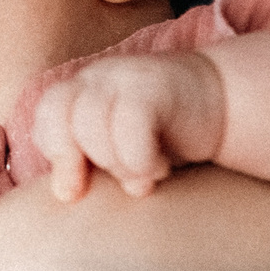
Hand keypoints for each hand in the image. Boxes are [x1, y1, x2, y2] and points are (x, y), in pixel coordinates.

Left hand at [29, 51, 226, 200]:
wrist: (222, 101)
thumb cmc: (163, 136)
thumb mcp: (119, 152)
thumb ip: (90, 164)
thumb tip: (63, 194)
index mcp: (80, 92)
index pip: (46, 115)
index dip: (54, 152)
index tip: (74, 189)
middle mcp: (97, 78)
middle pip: (59, 114)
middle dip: (71, 160)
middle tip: (98, 187)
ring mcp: (125, 76)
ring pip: (91, 122)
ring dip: (114, 163)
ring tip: (141, 179)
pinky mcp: (155, 84)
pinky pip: (131, 122)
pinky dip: (140, 158)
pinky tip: (159, 168)